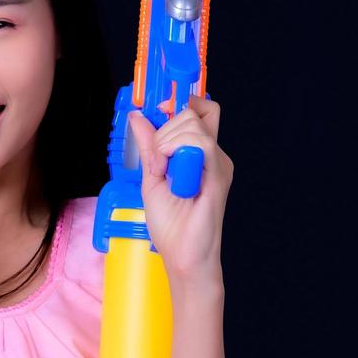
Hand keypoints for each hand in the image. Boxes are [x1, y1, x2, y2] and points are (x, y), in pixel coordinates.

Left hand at [126, 96, 232, 284]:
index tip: (156, 110)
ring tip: (161, 169)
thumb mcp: (151, 177)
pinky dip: (175, 149)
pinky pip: (200, 143)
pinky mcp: (219, 174)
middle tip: (155, 159)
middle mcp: (212, 155)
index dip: (178, 103)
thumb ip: (148, 146)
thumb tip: (138, 117)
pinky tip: (167, 170)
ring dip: (166, 141)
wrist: (182, 255)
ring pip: (193, 123)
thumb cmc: (171, 225)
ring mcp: (217, 163)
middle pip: (193, 112)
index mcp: (199, 154)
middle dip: (164, 128)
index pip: (199, 111)